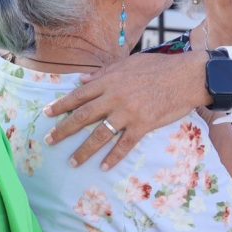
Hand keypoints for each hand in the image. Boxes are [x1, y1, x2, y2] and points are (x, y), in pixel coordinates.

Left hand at [43, 51, 209, 168]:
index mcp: (109, 81)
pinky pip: (124, 145)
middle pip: (83, 116)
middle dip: (64, 130)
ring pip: (100, 135)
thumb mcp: (127, 64)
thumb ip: (103, 73)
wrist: (186, 76)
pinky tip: (104, 167)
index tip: (46, 114)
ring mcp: (128, 113)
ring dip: (84, 150)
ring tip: (73, 162)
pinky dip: (114, 157)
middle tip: (50, 141)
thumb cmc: (157, 67)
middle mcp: (114, 98)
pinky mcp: (143, 125)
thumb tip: (81, 80)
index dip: (61, 105)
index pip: (79, 95)